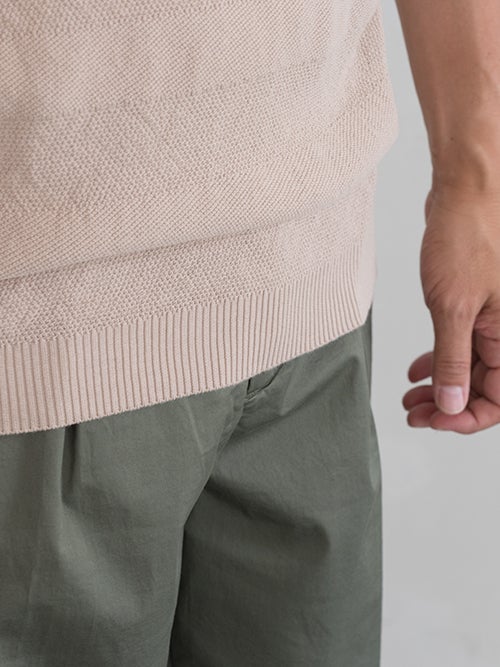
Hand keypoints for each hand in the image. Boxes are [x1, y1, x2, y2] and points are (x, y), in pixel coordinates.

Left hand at [403, 184, 499, 432]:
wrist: (466, 193)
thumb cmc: (468, 236)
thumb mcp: (455, 307)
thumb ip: (453, 360)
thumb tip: (452, 403)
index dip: (467, 417)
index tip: (435, 421)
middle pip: (482, 386)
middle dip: (447, 404)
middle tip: (414, 414)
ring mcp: (493, 319)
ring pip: (469, 367)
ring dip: (440, 385)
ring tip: (410, 399)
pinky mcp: (476, 306)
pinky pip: (461, 344)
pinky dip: (439, 359)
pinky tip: (416, 370)